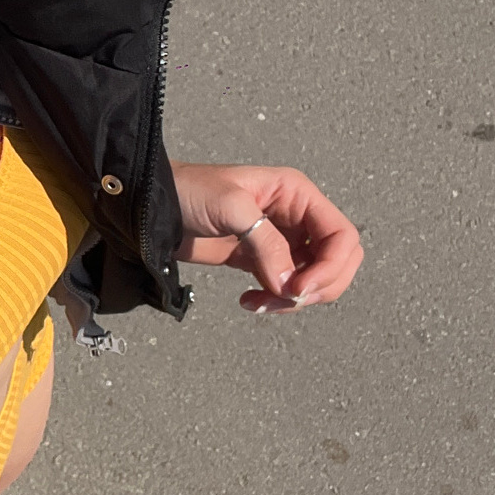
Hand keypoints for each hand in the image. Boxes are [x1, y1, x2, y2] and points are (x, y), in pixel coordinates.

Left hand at [170, 162, 362, 314]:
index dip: (331, 267)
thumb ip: (265, 244)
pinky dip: (276, 300)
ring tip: (259, 303)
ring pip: (313, 279)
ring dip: (294, 299)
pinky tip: (249, 301)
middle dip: (319, 286)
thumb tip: (289, 285)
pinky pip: (285, 287)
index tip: (299, 288)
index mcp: (298, 195)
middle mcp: (297, 218)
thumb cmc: (189, 191)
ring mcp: (281, 241)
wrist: (153, 207)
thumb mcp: (230, 208)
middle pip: (338, 261)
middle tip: (287, 298)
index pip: (342, 236)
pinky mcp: (261, 261)